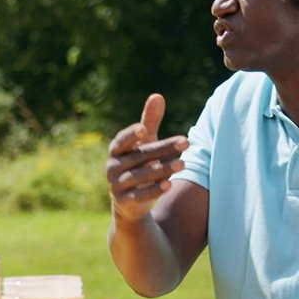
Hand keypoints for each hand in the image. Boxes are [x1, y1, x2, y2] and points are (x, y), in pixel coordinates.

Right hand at [106, 94, 188, 223]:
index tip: (146, 130)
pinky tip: (169, 184)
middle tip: (186, 141)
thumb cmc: (138, 164)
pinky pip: (139, 195)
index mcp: (116, 150)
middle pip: (139, 156)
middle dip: (163, 149)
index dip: (133, 134)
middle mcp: (112, 166)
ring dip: (162, 170)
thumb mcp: (144, 143)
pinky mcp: (124, 201)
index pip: (123, 140)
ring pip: (140, 175)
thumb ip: (149, 121)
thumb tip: (157, 96)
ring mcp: (117, 184)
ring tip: (182, 163)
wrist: (129, 202)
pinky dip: (154, 190)